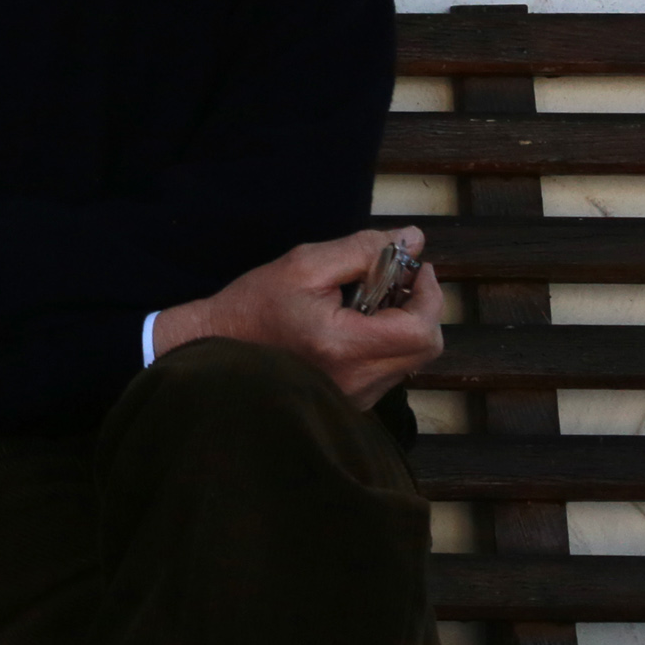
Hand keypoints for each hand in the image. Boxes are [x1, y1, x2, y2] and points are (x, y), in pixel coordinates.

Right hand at [151, 225, 445, 409]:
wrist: (216, 351)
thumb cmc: (254, 305)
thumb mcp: (304, 265)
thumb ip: (362, 250)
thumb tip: (412, 239)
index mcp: (344, 347)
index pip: (420, 331)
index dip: (428, 295)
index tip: (415, 267)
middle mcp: (357, 383)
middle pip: (424, 348)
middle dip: (420, 308)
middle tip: (397, 279)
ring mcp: (356, 400)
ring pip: (410, 360)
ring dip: (404, 325)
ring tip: (371, 300)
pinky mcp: (352, 405)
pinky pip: (390, 371)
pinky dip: (387, 343)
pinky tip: (358, 325)